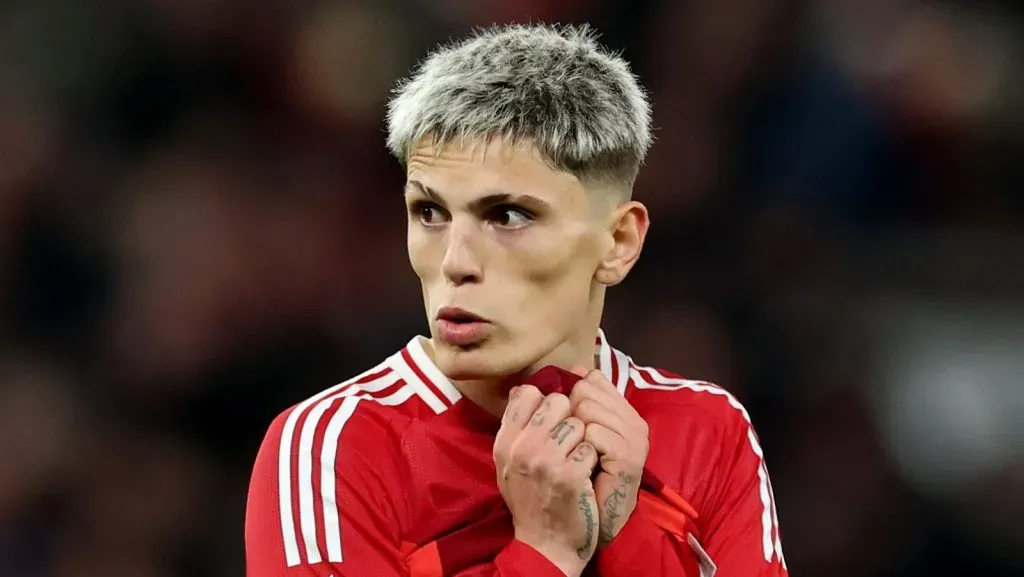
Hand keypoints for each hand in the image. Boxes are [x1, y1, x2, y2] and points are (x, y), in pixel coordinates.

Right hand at [493, 385, 600, 576]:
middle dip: (569, 418)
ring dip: (582, 440)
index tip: (552, 420)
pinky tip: (583, 476)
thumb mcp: (510, 461)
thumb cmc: (530, 498)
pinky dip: (592, 460)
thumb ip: (516, 425)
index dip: (547, 402)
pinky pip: (590, 447)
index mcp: (505, 441)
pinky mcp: (569, 475)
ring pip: (578, 424)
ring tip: (574, 460)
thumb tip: (523, 388)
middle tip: (567, 442)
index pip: (528, 393)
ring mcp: (544, 461)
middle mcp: (521, 448)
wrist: (545, 543)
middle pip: (558, 402)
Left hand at [569, 368, 648, 548]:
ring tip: (580, 455)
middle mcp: (634, 420)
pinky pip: (593, 434)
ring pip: (588, 410)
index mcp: (623, 411)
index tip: (569, 421)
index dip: (574, 396)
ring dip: (575, 434)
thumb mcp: (578, 433)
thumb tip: (572, 368)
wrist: (594, 519)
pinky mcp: (629, 456)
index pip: (593, 379)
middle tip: (574, 443)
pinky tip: (587, 464)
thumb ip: (577, 401)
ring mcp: (635, 438)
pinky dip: (582, 449)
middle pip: (586, 390)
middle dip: (571, 414)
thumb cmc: (583, 476)